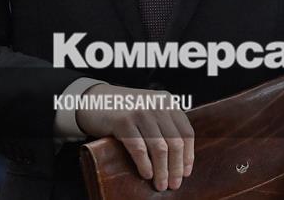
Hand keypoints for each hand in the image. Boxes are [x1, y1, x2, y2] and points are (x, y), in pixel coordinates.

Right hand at [75, 84, 193, 190]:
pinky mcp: (123, 122)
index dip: (188, 155)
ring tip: (161, 184)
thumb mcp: (150, 109)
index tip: (186, 173)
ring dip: (162, 170)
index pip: (186, 132)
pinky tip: (147, 174)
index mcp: (168, 103)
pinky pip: (139, 148)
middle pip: (175, 142)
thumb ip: (164, 125)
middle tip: (174, 184)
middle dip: (176, 167)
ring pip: (160, 148)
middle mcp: (157, 105)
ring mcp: (141, 112)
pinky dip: (145, 164)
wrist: (95, 99)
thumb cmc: (125, 110)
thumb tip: (179, 160)